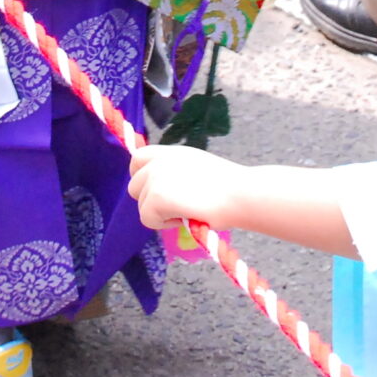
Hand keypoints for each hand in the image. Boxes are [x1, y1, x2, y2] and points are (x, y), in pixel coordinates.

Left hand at [127, 144, 242, 231]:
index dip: (143, 178)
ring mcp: (156, 177)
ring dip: (160, 214)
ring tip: (188, 211)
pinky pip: (148, 219)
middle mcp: (160, 160)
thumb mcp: (197, 168)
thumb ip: (175, 172)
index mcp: (170, 152)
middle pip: (134, 186)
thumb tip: (162, 190)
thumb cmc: (229, 187)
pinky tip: (186, 217)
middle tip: (177, 207)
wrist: (241, 194)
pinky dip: (165, 224)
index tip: (157, 191)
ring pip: (142, 205)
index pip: (137, 159)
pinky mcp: (156, 196)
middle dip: (151, 201)